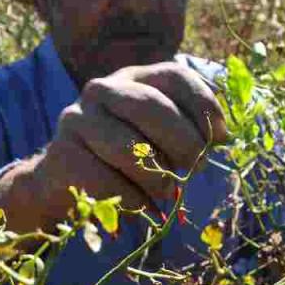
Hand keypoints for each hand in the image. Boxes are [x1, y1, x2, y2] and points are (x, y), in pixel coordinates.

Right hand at [0, 62, 228, 231]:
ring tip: (168, 191)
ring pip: (129, 148)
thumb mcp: (156, 134)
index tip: (220, 138)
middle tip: (196, 167)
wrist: (63, 179)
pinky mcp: (61, 155)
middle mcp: (103, 89)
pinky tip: (143, 208)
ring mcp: (77, 119)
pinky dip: (134, 201)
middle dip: (183, 141)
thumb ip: (187, 129)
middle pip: (150, 107)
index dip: (204, 105)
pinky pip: (107, 182)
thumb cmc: (125, 157)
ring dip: (158, 177)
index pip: (175, 76)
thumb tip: (223, 138)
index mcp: (134, 78)